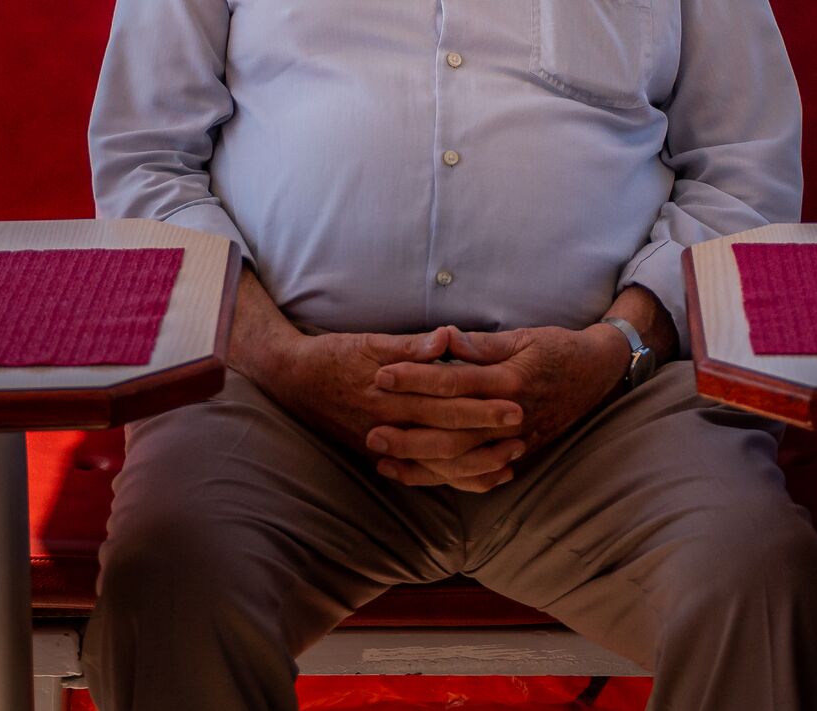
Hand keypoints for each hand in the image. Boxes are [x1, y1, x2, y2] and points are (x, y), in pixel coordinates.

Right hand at [228, 280, 525, 490]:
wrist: (293, 381)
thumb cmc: (334, 355)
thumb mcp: (369, 342)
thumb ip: (410, 346)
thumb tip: (446, 337)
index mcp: (391, 392)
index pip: (445, 400)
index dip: (480, 402)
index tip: (514, 398)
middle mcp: (390, 424)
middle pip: (447, 434)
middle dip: (487, 433)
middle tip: (523, 429)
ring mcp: (385, 444)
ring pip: (438, 463)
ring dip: (476, 463)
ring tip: (511, 460)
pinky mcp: (382, 454)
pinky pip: (423, 474)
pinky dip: (453, 478)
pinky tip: (481, 479)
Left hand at [370, 322, 629, 478]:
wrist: (598, 375)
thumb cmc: (557, 349)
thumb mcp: (523, 336)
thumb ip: (481, 344)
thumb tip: (444, 337)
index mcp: (509, 381)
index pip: (453, 382)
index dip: (415, 379)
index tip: (382, 376)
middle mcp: (510, 417)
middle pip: (451, 430)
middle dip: (409, 431)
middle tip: (370, 429)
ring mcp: (514, 441)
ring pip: (460, 459)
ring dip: (419, 460)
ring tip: (382, 457)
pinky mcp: (515, 455)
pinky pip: (474, 474)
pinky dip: (443, 478)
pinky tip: (413, 474)